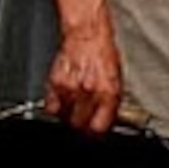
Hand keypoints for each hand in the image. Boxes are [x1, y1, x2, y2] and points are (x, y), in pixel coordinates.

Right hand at [43, 19, 123, 134]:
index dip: (96, 133)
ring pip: (64, 118)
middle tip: (84, 124)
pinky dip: (56, 109)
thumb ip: (111, 102)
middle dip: (82, 127)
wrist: (87, 34)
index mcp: (107, 93)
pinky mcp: (54, 83)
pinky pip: (51, 106)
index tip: (95, 133)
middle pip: (79, 125)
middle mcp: (88, 92)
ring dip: (68, 118)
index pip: (98, 127)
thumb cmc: (103, 53)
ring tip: (74, 111)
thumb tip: (108, 119)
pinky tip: (63, 104)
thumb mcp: (117, 80)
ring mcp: (69, 88)